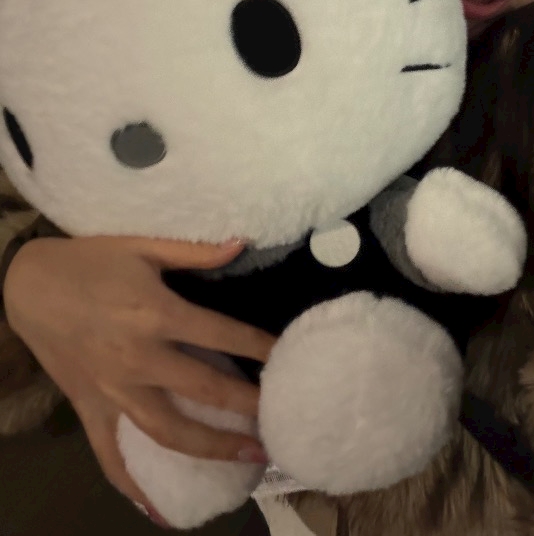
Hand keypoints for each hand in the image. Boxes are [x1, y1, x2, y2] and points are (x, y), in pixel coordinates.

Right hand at [4, 235, 274, 516]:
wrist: (28, 285)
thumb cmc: (90, 260)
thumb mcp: (142, 244)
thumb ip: (195, 250)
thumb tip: (244, 242)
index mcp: (157, 314)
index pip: (223, 334)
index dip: (260, 346)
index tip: (288, 357)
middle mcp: (140, 358)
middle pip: (205, 389)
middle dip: (248, 406)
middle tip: (281, 417)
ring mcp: (114, 389)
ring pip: (169, 431)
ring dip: (212, 447)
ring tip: (250, 457)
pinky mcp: (91, 408)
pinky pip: (111, 455)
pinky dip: (133, 485)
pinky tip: (159, 507)